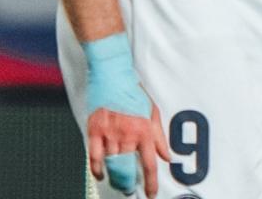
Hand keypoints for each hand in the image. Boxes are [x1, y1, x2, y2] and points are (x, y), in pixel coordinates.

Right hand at [83, 33, 169, 196]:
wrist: (111, 74)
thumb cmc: (132, 90)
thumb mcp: (153, 112)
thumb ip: (159, 137)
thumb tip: (166, 156)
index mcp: (144, 131)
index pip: (149, 164)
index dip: (150, 183)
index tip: (149, 193)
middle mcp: (127, 134)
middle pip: (128, 169)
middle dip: (129, 184)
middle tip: (129, 190)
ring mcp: (109, 132)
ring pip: (112, 165)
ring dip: (115, 178)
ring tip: (117, 184)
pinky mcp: (94, 129)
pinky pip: (94, 155)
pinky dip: (97, 168)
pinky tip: (100, 174)